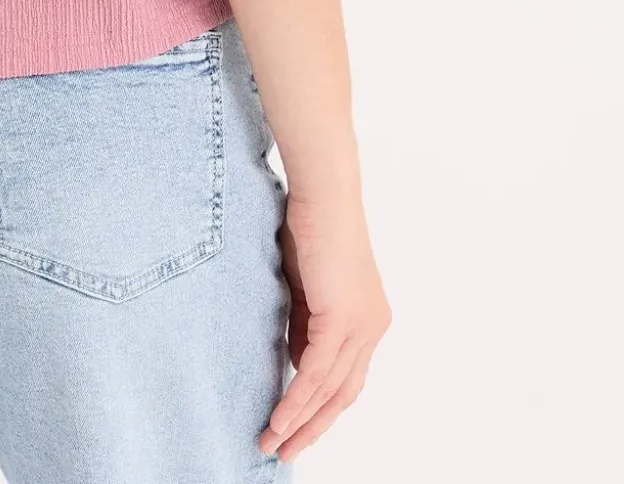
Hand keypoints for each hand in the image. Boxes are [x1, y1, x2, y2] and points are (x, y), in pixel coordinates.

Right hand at [257, 186, 391, 461]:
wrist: (321, 194)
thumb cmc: (309, 227)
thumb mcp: (305, 287)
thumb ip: (303, 323)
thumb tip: (294, 360)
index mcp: (366, 320)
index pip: (344, 376)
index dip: (319, 405)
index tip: (293, 426)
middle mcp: (371, 328)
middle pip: (343, 394)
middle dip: (312, 426)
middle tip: (284, 451)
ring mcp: (362, 325)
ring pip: (330, 390)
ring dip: (300, 420)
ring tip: (272, 442)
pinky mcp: (342, 319)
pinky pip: (316, 372)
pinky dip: (297, 398)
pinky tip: (279, 416)